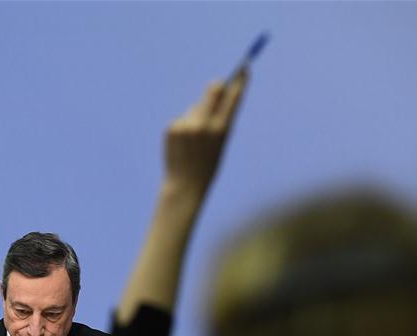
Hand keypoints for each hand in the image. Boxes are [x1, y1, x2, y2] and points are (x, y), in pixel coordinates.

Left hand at [164, 70, 247, 193]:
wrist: (184, 186)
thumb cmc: (207, 165)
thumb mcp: (220, 143)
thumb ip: (220, 119)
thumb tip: (218, 89)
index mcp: (221, 130)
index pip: (234, 97)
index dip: (240, 80)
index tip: (244, 68)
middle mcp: (204, 125)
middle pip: (213, 90)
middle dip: (217, 87)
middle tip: (218, 86)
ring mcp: (187, 126)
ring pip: (195, 108)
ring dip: (196, 116)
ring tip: (194, 140)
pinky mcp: (172, 128)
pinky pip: (182, 119)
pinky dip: (184, 127)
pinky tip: (183, 144)